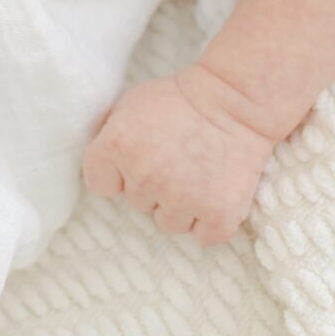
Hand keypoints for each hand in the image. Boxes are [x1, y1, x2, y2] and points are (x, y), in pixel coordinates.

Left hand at [79, 64, 279, 246]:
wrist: (235, 99)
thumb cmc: (180, 100)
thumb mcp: (130, 105)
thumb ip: (109, 137)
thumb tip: (101, 167)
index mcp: (118, 146)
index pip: (99, 184)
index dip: (117, 174)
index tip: (137, 160)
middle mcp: (146, 177)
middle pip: (137, 204)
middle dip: (154, 186)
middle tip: (177, 158)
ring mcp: (183, 198)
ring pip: (169, 223)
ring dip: (181, 206)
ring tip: (198, 174)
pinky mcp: (218, 214)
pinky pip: (204, 235)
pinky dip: (211, 221)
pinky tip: (215, 193)